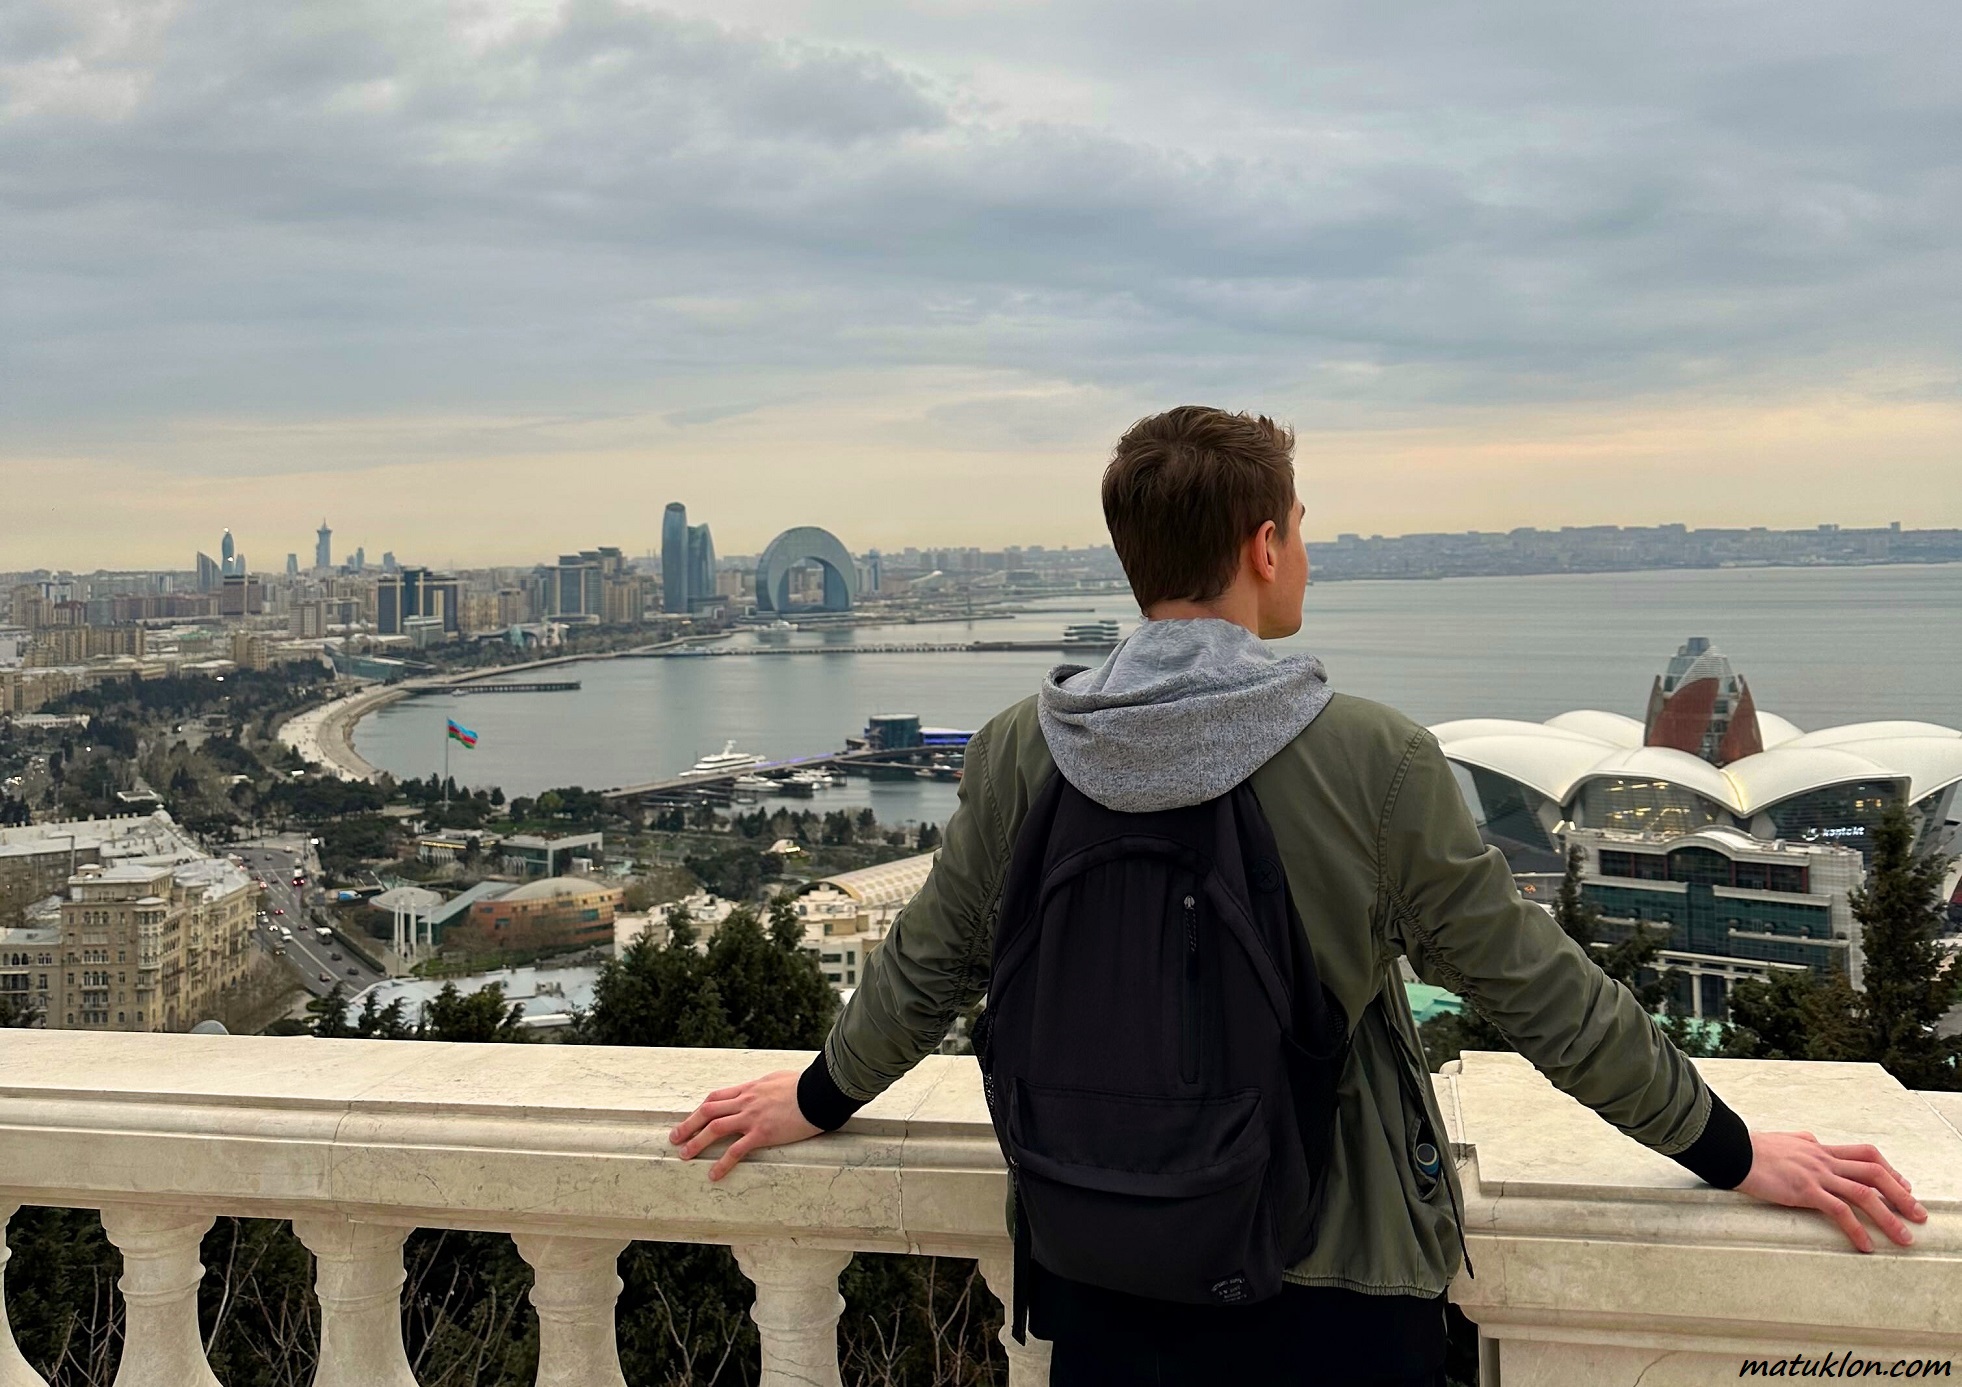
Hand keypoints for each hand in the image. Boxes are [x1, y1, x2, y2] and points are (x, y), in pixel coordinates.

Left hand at [668, 1070, 821, 1180]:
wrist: (820, 1091)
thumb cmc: (805, 1084)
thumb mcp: (778, 1079)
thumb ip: (765, 1086)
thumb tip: (764, 1089)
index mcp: (750, 1088)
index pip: (717, 1097)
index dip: (700, 1109)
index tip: (692, 1119)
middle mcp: (746, 1101)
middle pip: (709, 1111)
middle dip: (688, 1124)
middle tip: (675, 1137)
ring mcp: (752, 1117)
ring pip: (715, 1128)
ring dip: (696, 1141)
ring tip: (684, 1154)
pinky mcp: (763, 1133)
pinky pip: (737, 1150)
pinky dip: (723, 1162)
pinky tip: (714, 1174)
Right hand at [1737, 1131, 1926, 1252]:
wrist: (1732, 1150)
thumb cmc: (1751, 1147)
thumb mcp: (1784, 1139)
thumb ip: (1802, 1141)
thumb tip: (1811, 1141)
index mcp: (1819, 1148)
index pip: (1865, 1154)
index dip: (1889, 1170)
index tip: (1903, 1186)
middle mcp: (1823, 1159)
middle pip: (1874, 1171)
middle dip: (1901, 1194)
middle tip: (1918, 1213)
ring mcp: (1816, 1174)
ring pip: (1864, 1193)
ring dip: (1889, 1216)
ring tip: (1904, 1237)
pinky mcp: (1805, 1190)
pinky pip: (1839, 1211)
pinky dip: (1857, 1229)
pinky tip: (1865, 1245)